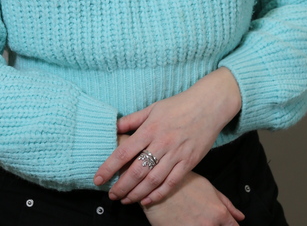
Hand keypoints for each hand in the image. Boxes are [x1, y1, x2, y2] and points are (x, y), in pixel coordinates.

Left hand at [94, 68, 240, 204]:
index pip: (124, 152)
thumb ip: (132, 119)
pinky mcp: (189, 163)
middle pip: (136, 171)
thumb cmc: (178, 105)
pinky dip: (158, 194)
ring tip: (125, 200)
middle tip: (111, 195)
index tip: (98, 179)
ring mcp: (176, 154)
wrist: (208, 105)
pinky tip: (147, 200)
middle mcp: (161, 143)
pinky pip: (171, 183)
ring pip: (152, 181)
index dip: (109, 168)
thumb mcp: (152, 108)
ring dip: (137, 194)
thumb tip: (114, 128)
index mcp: (150, 129)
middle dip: (121, 186)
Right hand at [142, 171, 244, 225]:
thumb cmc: (183, 183)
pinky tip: (184, 222)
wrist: (156, 185)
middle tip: (204, 216)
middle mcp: (209, 225)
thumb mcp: (207, 186)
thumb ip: (226, 203)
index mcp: (218, 213)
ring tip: (193, 218)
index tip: (227, 225)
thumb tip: (240, 217)